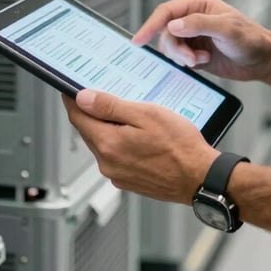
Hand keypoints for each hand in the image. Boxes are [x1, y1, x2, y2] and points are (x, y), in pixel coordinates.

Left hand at [63, 90, 217, 203]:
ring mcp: (117, 174)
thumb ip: (111, 106)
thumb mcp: (146, 114)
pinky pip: (115, 156)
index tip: (69, 88)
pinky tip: (137, 135)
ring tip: (127, 114)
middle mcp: (107, 163)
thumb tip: (83, 98)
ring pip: (103, 143)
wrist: (200, 178)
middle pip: (89, 131)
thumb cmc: (179, 145)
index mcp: (108, 143)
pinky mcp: (129, 181)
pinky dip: (120, 142)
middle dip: (92, 112)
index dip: (72, 99)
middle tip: (101, 95)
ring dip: (108, 128)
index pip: (78, 117)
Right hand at [132, 0, 270, 81]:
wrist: (262, 59)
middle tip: (191, 59)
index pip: (166, 12)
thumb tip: (172, 25)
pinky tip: (203, 62)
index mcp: (197, 3)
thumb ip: (199, 24)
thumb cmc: (250, 39)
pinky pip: (177, 57)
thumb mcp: (226, 29)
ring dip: (182, 57)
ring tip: (201, 60)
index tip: (138, 40)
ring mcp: (192, 35)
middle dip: (175, 48)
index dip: (150, 25)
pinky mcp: (194, 51)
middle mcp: (191, 17)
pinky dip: (186, 63)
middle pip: (165, 32)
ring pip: (170, 46)